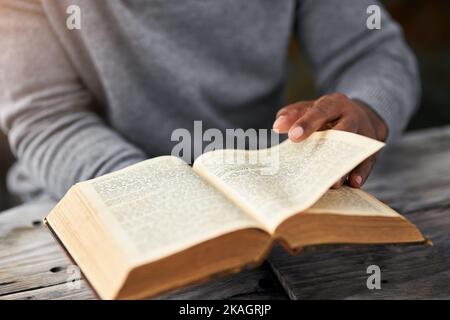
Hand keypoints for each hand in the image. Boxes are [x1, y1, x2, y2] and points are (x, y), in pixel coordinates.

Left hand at [272, 93, 387, 187]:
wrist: (360, 114)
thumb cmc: (326, 115)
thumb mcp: (309, 109)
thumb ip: (292, 115)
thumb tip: (277, 126)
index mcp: (334, 103)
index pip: (321, 111)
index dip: (307, 123)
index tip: (293, 136)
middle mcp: (353, 116)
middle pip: (345, 128)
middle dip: (332, 145)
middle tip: (315, 164)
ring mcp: (366, 132)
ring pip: (359, 147)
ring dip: (347, 165)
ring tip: (334, 183)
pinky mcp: (372, 149)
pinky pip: (369, 160)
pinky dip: (362, 172)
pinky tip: (353, 184)